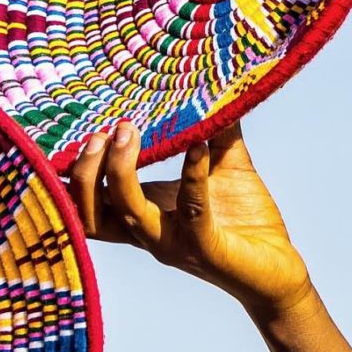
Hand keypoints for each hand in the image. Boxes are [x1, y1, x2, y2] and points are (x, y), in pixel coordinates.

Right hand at [66, 119, 312, 319]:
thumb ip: (214, 128)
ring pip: (126, 214)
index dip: (72, 173)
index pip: (88, 201)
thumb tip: (215, 82)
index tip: (76, 130)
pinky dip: (191, 177)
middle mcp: (148, 232)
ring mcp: (173, 243)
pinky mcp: (206, 249)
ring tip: (127, 133)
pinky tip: (198, 148)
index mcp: (143, 214)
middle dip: (86, 172)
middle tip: (103, 132)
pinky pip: (191, 212)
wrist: (278, 268)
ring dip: (120, 174)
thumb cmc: (245, 218)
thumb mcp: (224, 164)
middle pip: (89, 213)